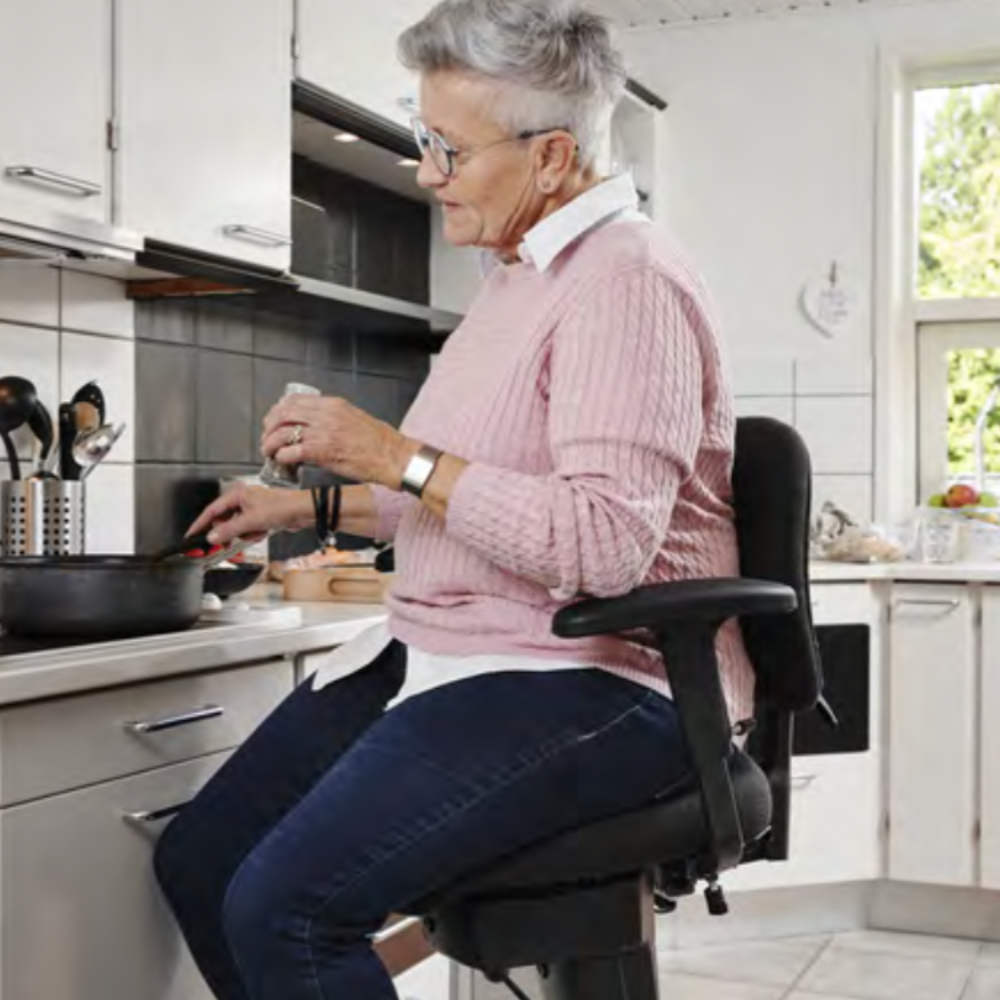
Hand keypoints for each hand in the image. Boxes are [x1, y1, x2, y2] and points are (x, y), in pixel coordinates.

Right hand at [187, 483, 310, 546]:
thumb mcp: (250, 521)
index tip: (192, 535)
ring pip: (237, 527)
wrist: (302, 511)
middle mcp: (242, 499)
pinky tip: (262, 533)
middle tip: (225, 544)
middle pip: (224, 521)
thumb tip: (212, 537)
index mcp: (237, 494)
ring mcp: (251, 508)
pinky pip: (248, 530)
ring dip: (244, 535)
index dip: (200, 524)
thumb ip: (228, 530)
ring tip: (254, 533)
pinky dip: (253, 534)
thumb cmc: (281, 507)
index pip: (211, 510)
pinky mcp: (260, 517)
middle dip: (228, 533)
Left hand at [261, 395, 417, 488]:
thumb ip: (334, 418)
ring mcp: (323, 433)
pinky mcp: (323, 452)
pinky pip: (292, 451)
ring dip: (271, 443)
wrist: (393, 456)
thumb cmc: (380, 442)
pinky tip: (283, 461)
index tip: (274, 419)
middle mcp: (325, 415)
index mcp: (334, 405)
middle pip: (284, 414)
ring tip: (270, 451)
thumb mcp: (355, 418)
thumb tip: (316, 425)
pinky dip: (282, 456)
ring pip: (283, 432)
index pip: (296, 400)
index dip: (279, 410)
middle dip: (270, 426)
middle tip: (267, 436)